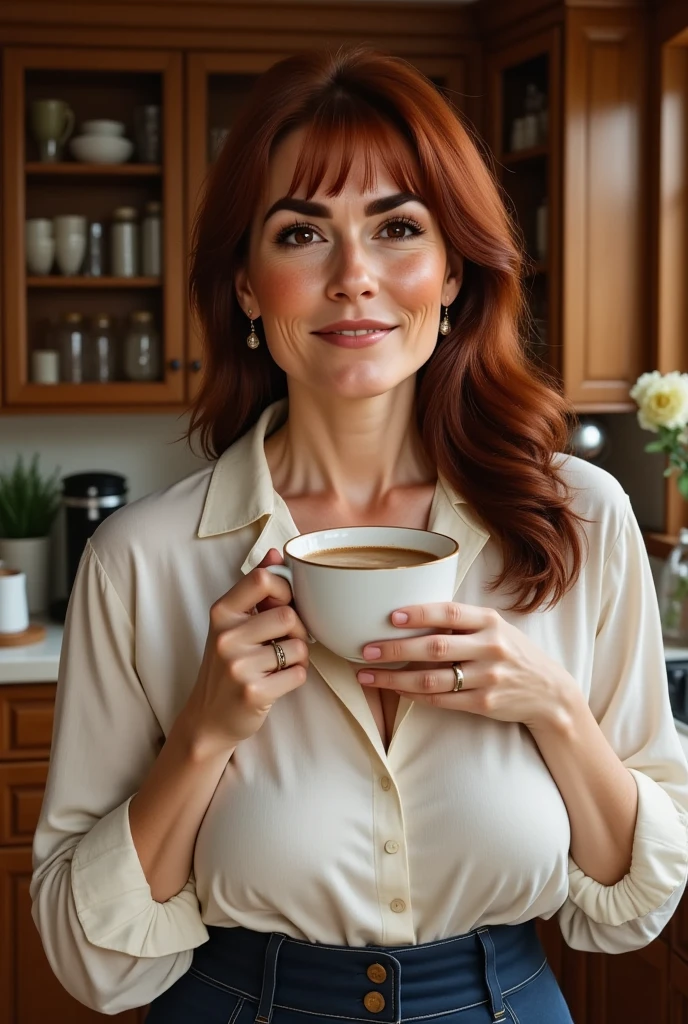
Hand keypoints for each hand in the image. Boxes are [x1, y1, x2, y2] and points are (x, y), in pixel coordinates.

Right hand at [182, 548, 310, 755]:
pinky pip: (299, 674)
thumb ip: (254, 589)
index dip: (285, 589)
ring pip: (298, 646)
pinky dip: (296, 677)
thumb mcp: (232, 624)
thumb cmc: (227, 666)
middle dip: (298, 629)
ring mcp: (238, 666)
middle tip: (287, 641)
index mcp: (221, 612)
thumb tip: (276, 552)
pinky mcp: (253, 692)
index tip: (284, 605)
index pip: (263, 579)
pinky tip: (278, 682)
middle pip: (288, 614)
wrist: (208, 719)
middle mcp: (226, 636)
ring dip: (299, 656)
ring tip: (280, 663)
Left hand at [355, 603, 577, 733]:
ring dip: (395, 678)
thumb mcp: (496, 628)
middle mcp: (490, 647)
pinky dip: (413, 694)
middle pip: (434, 647)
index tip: (390, 616)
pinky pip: (440, 700)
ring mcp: (487, 677)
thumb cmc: (512, 653)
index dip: (418, 613)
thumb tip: (411, 612)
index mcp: (490, 621)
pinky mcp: (483, 703)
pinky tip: (394, 689)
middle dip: (396, 648)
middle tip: (366, 650)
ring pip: (432, 679)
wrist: (549, 693)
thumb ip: (462, 621)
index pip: (449, 612)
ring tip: (368, 675)